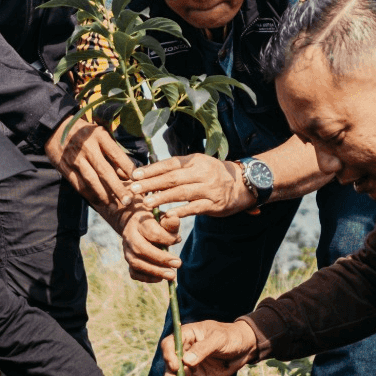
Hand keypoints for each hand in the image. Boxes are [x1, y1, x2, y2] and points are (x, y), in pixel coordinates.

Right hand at [47, 119, 136, 210]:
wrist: (54, 128)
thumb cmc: (84, 133)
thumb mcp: (100, 134)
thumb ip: (113, 152)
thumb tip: (128, 174)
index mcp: (99, 136)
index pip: (116, 154)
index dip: (127, 168)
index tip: (138, 180)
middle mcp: (87, 147)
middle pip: (105, 171)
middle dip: (117, 188)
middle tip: (128, 201)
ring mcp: (75, 158)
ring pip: (91, 181)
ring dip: (104, 195)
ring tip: (114, 206)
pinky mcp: (64, 167)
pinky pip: (78, 184)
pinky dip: (89, 194)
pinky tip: (98, 202)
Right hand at [114, 205, 181, 282]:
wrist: (136, 224)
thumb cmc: (154, 221)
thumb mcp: (162, 217)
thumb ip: (170, 221)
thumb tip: (175, 219)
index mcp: (138, 223)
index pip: (151, 232)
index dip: (167, 238)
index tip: (179, 239)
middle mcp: (129, 236)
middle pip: (141, 249)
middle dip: (161, 259)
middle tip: (178, 264)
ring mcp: (126, 250)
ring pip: (136, 263)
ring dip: (155, 271)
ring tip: (172, 276)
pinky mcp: (128, 261)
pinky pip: (134, 273)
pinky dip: (146, 278)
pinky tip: (160, 278)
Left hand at [130, 154, 252, 218]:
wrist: (242, 184)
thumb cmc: (212, 174)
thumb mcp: (197, 165)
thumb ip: (177, 168)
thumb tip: (148, 172)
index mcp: (195, 161)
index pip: (169, 164)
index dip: (151, 170)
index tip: (134, 175)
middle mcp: (202, 173)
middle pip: (173, 178)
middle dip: (151, 184)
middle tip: (134, 190)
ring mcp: (209, 189)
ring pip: (182, 193)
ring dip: (162, 198)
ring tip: (146, 203)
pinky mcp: (214, 204)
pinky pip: (195, 208)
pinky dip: (181, 211)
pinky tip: (167, 214)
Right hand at [160, 320, 257, 375]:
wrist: (244, 348)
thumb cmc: (231, 336)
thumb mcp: (219, 339)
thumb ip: (203, 348)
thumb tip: (186, 360)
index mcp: (187, 336)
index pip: (170, 344)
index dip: (169, 355)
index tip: (175, 366)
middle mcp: (185, 351)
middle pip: (171, 364)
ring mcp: (191, 365)